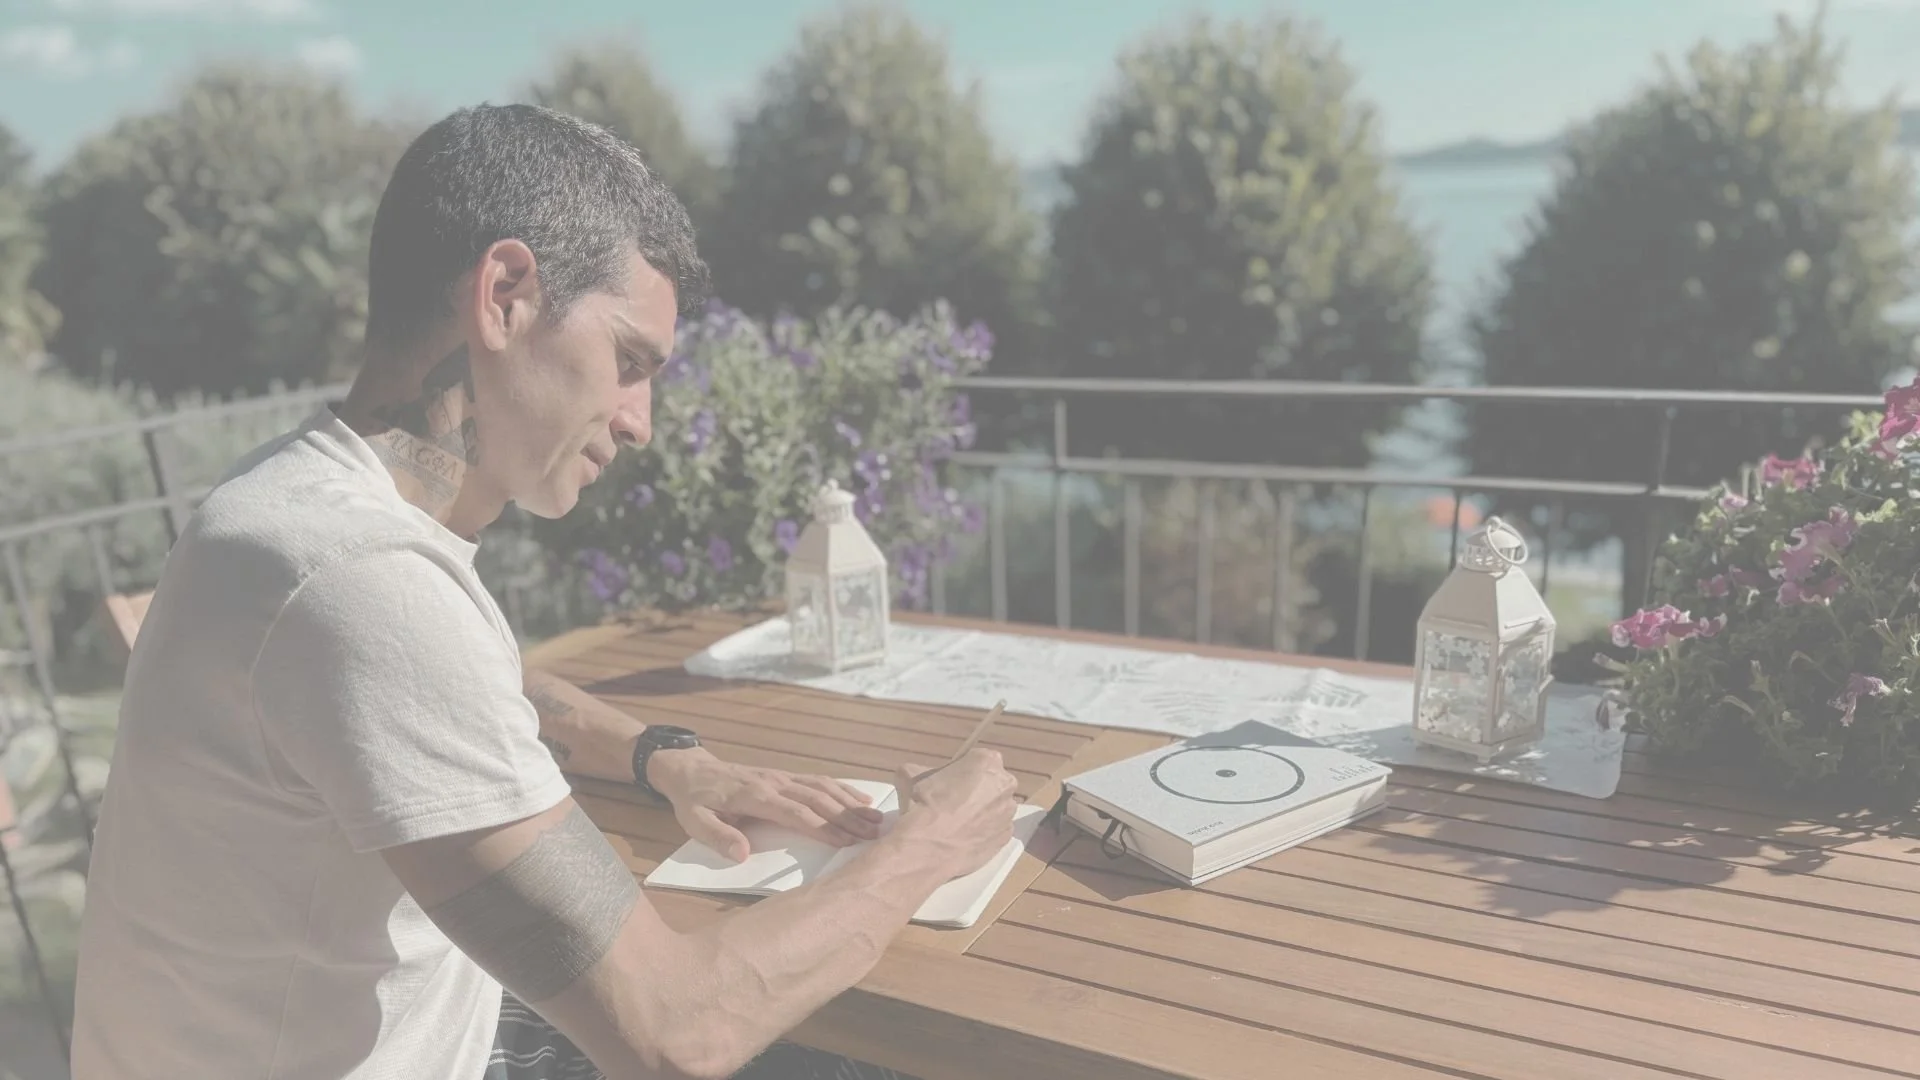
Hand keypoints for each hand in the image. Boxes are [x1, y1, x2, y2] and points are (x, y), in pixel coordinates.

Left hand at [649, 747, 885, 862]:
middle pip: (817, 799)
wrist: (691, 769)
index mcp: (754, 795)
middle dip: (848, 816)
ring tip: (877, 819)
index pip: (795, 812)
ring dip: (851, 802)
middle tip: (875, 834)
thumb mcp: (694, 821)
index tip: (846, 842)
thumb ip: (717, 837)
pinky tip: (863, 799)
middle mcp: (774, 782)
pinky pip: (819, 780)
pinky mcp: (786, 776)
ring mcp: (782, 776)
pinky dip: (844, 789)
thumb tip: (741, 853)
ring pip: (823, 787)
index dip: (821, 827)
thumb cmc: (694, 800)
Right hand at [891, 748, 1017, 879]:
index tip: (949, 781)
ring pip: (996, 808)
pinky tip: (964, 838)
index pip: (977, 759)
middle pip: (992, 783)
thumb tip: (921, 776)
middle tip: (953, 803)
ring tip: (958, 825)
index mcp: (988, 761)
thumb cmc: (923, 804)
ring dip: (982, 812)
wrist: (928, 847)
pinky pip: (995, 830)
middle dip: (977, 790)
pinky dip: (983, 833)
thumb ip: (925, 770)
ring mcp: (1008, 814)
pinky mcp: (1006, 838)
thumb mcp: (912, 774)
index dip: (961, 770)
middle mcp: (1005, 785)